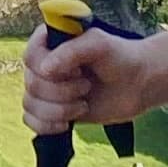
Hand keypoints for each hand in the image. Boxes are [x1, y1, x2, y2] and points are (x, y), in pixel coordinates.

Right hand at [24, 20, 151, 137]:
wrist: (137, 85)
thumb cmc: (120, 58)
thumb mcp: (99, 45)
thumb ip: (71, 52)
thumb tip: (43, 70)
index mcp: (50, 41)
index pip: (31, 56)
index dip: (51, 69)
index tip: (78, 70)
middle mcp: (43, 63)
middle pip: (31, 84)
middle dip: (62, 92)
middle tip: (87, 86)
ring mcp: (45, 87)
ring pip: (30, 104)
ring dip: (59, 110)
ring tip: (83, 104)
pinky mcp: (49, 109)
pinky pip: (30, 121)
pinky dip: (47, 125)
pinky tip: (67, 123)